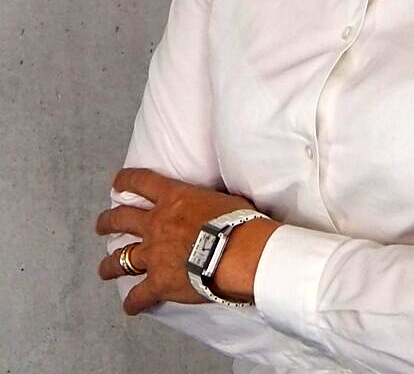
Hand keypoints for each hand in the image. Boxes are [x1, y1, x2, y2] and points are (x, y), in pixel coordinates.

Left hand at [95, 168, 279, 314]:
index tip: (118, 182)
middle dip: (107, 222)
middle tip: (101, 225)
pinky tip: (130, 306)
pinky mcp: (158, 282)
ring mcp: (153, 254)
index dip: (126, 181)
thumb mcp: (222, 198)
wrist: (237, 251)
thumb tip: (216, 204)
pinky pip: (138, 296)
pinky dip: (133, 303)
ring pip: (120, 259)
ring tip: (104, 269)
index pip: (142, 182)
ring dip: (109, 264)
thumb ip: (208, 201)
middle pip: (121, 219)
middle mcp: (156, 223)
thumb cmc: (238, 222)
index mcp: (174, 198)